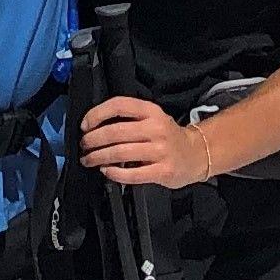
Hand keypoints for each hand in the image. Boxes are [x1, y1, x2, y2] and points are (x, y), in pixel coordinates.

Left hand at [78, 94, 218, 188]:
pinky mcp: (163, 171)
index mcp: (151, 111)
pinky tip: (106, 171)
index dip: (97, 114)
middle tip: (84, 146)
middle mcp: (156, 128)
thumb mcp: (152, 118)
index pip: (119, 105)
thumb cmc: (166, 136)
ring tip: (88, 160)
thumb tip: (93, 127)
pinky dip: (114, 173)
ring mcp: (161, 150)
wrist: (195, 155)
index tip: (84, 126)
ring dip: (98, 157)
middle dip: (93, 140)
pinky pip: (132, 174)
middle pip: (116, 132)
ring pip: (121, 153)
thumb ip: (129, 119)